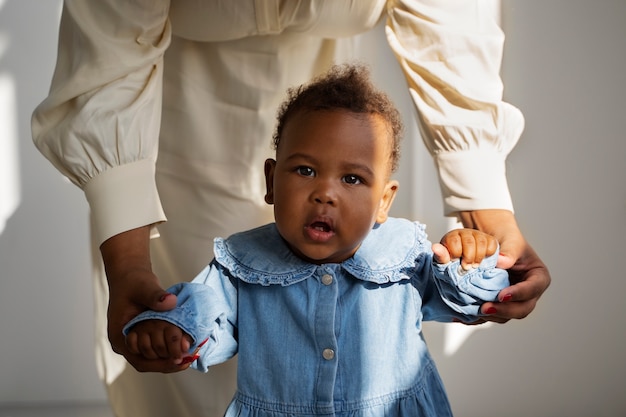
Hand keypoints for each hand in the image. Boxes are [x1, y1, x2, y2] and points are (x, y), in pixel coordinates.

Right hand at [100, 226, 183, 371]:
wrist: (131, 275)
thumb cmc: (133, 281)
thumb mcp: (143, 287)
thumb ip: (155, 296)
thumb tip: (171, 302)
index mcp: (119, 336)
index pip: (139, 360)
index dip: (160, 364)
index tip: (179, 360)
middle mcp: (126, 342)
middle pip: (148, 361)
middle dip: (169, 362)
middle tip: (189, 357)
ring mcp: (136, 339)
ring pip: (154, 357)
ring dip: (172, 356)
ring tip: (191, 353)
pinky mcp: (145, 335)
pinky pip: (159, 347)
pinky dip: (172, 348)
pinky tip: (186, 345)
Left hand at [433, 228, 497, 269]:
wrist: (464, 263)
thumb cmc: (453, 261)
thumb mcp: (444, 261)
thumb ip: (441, 255)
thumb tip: (435, 248)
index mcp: (451, 236)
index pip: (454, 241)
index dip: (455, 253)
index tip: (455, 261)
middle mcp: (465, 233)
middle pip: (469, 242)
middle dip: (468, 257)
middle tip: (466, 267)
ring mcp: (477, 235)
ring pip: (481, 242)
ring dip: (478, 257)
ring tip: (474, 266)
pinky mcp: (488, 239)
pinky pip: (492, 244)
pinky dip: (489, 253)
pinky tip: (483, 259)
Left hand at [458, 209, 550, 323]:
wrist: (495, 245)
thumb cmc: (507, 240)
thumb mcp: (511, 241)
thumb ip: (509, 251)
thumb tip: (502, 262)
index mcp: (539, 277)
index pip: (532, 289)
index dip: (518, 294)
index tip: (501, 295)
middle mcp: (530, 293)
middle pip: (523, 308)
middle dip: (504, 310)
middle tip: (485, 308)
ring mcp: (516, 301)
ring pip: (508, 315)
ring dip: (492, 316)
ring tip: (475, 312)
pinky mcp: (502, 305)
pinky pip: (494, 315)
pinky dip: (482, 317)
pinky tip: (467, 315)